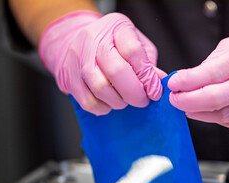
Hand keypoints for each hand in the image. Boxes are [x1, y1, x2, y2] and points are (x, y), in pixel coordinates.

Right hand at [39, 11, 165, 114]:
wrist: (80, 41)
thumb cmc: (114, 44)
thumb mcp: (137, 44)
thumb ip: (148, 63)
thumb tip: (160, 82)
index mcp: (117, 27)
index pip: (133, 52)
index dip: (147, 77)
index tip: (155, 92)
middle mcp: (94, 39)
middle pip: (116, 71)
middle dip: (134, 93)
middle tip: (142, 101)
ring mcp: (78, 58)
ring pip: (100, 88)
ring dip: (119, 102)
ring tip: (126, 100)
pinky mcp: (69, 77)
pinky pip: (88, 101)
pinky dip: (103, 108)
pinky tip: (110, 103)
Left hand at [168, 21, 228, 129]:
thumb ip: (212, 64)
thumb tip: (187, 82)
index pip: (213, 73)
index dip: (188, 82)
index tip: (173, 84)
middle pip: (219, 100)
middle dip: (189, 102)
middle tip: (176, 100)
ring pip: (227, 117)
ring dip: (202, 114)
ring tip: (191, 106)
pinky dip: (221, 119)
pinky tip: (214, 111)